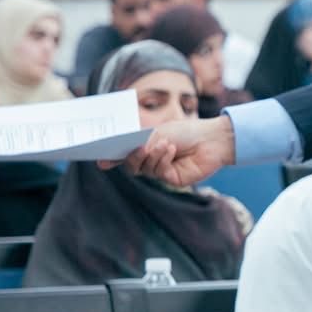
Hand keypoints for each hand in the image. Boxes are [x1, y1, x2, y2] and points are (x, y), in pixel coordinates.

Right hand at [103, 115, 236, 186]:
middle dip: (133, 157)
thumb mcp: (159, 134)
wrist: (210, 139)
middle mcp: (152, 161)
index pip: (125, 155)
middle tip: (139, 148)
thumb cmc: (186, 132)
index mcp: (146, 147)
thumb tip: (119, 156)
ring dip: (154, 155)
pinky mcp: (172, 179)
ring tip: (166, 144)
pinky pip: (158, 172)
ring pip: (144, 169)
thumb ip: (140, 145)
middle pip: (132, 166)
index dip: (112, 158)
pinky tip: (171, 150)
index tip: (100, 160)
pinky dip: (162, 159)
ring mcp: (161, 171)